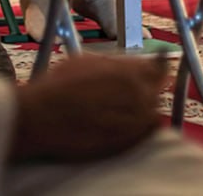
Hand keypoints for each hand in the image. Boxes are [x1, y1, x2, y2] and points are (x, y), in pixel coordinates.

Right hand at [9, 55, 167, 162]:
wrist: (42, 118)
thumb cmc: (58, 86)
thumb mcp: (87, 61)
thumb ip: (116, 63)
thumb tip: (133, 64)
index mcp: (130, 72)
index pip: (160, 67)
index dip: (157, 66)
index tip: (155, 67)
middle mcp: (138, 96)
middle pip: (159, 90)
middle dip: (150, 87)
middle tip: (133, 88)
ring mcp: (134, 121)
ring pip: (153, 111)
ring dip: (144, 106)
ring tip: (122, 105)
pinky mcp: (128, 142)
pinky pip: (146, 132)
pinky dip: (141, 126)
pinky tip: (123, 122)